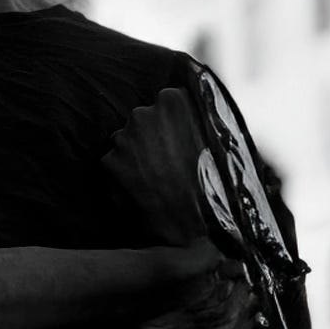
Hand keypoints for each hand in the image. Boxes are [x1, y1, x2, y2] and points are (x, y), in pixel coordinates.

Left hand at [102, 88, 208, 245]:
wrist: (191, 229)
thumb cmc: (215, 185)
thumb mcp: (222, 144)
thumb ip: (203, 122)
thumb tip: (199, 113)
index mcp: (173, 102)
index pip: (168, 99)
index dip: (175, 119)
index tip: (182, 133)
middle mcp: (142, 114)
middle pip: (144, 119)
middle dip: (153, 136)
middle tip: (170, 161)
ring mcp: (122, 138)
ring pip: (126, 142)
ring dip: (138, 156)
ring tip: (157, 180)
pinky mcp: (107, 162)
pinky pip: (115, 164)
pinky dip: (125, 175)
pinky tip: (143, 191)